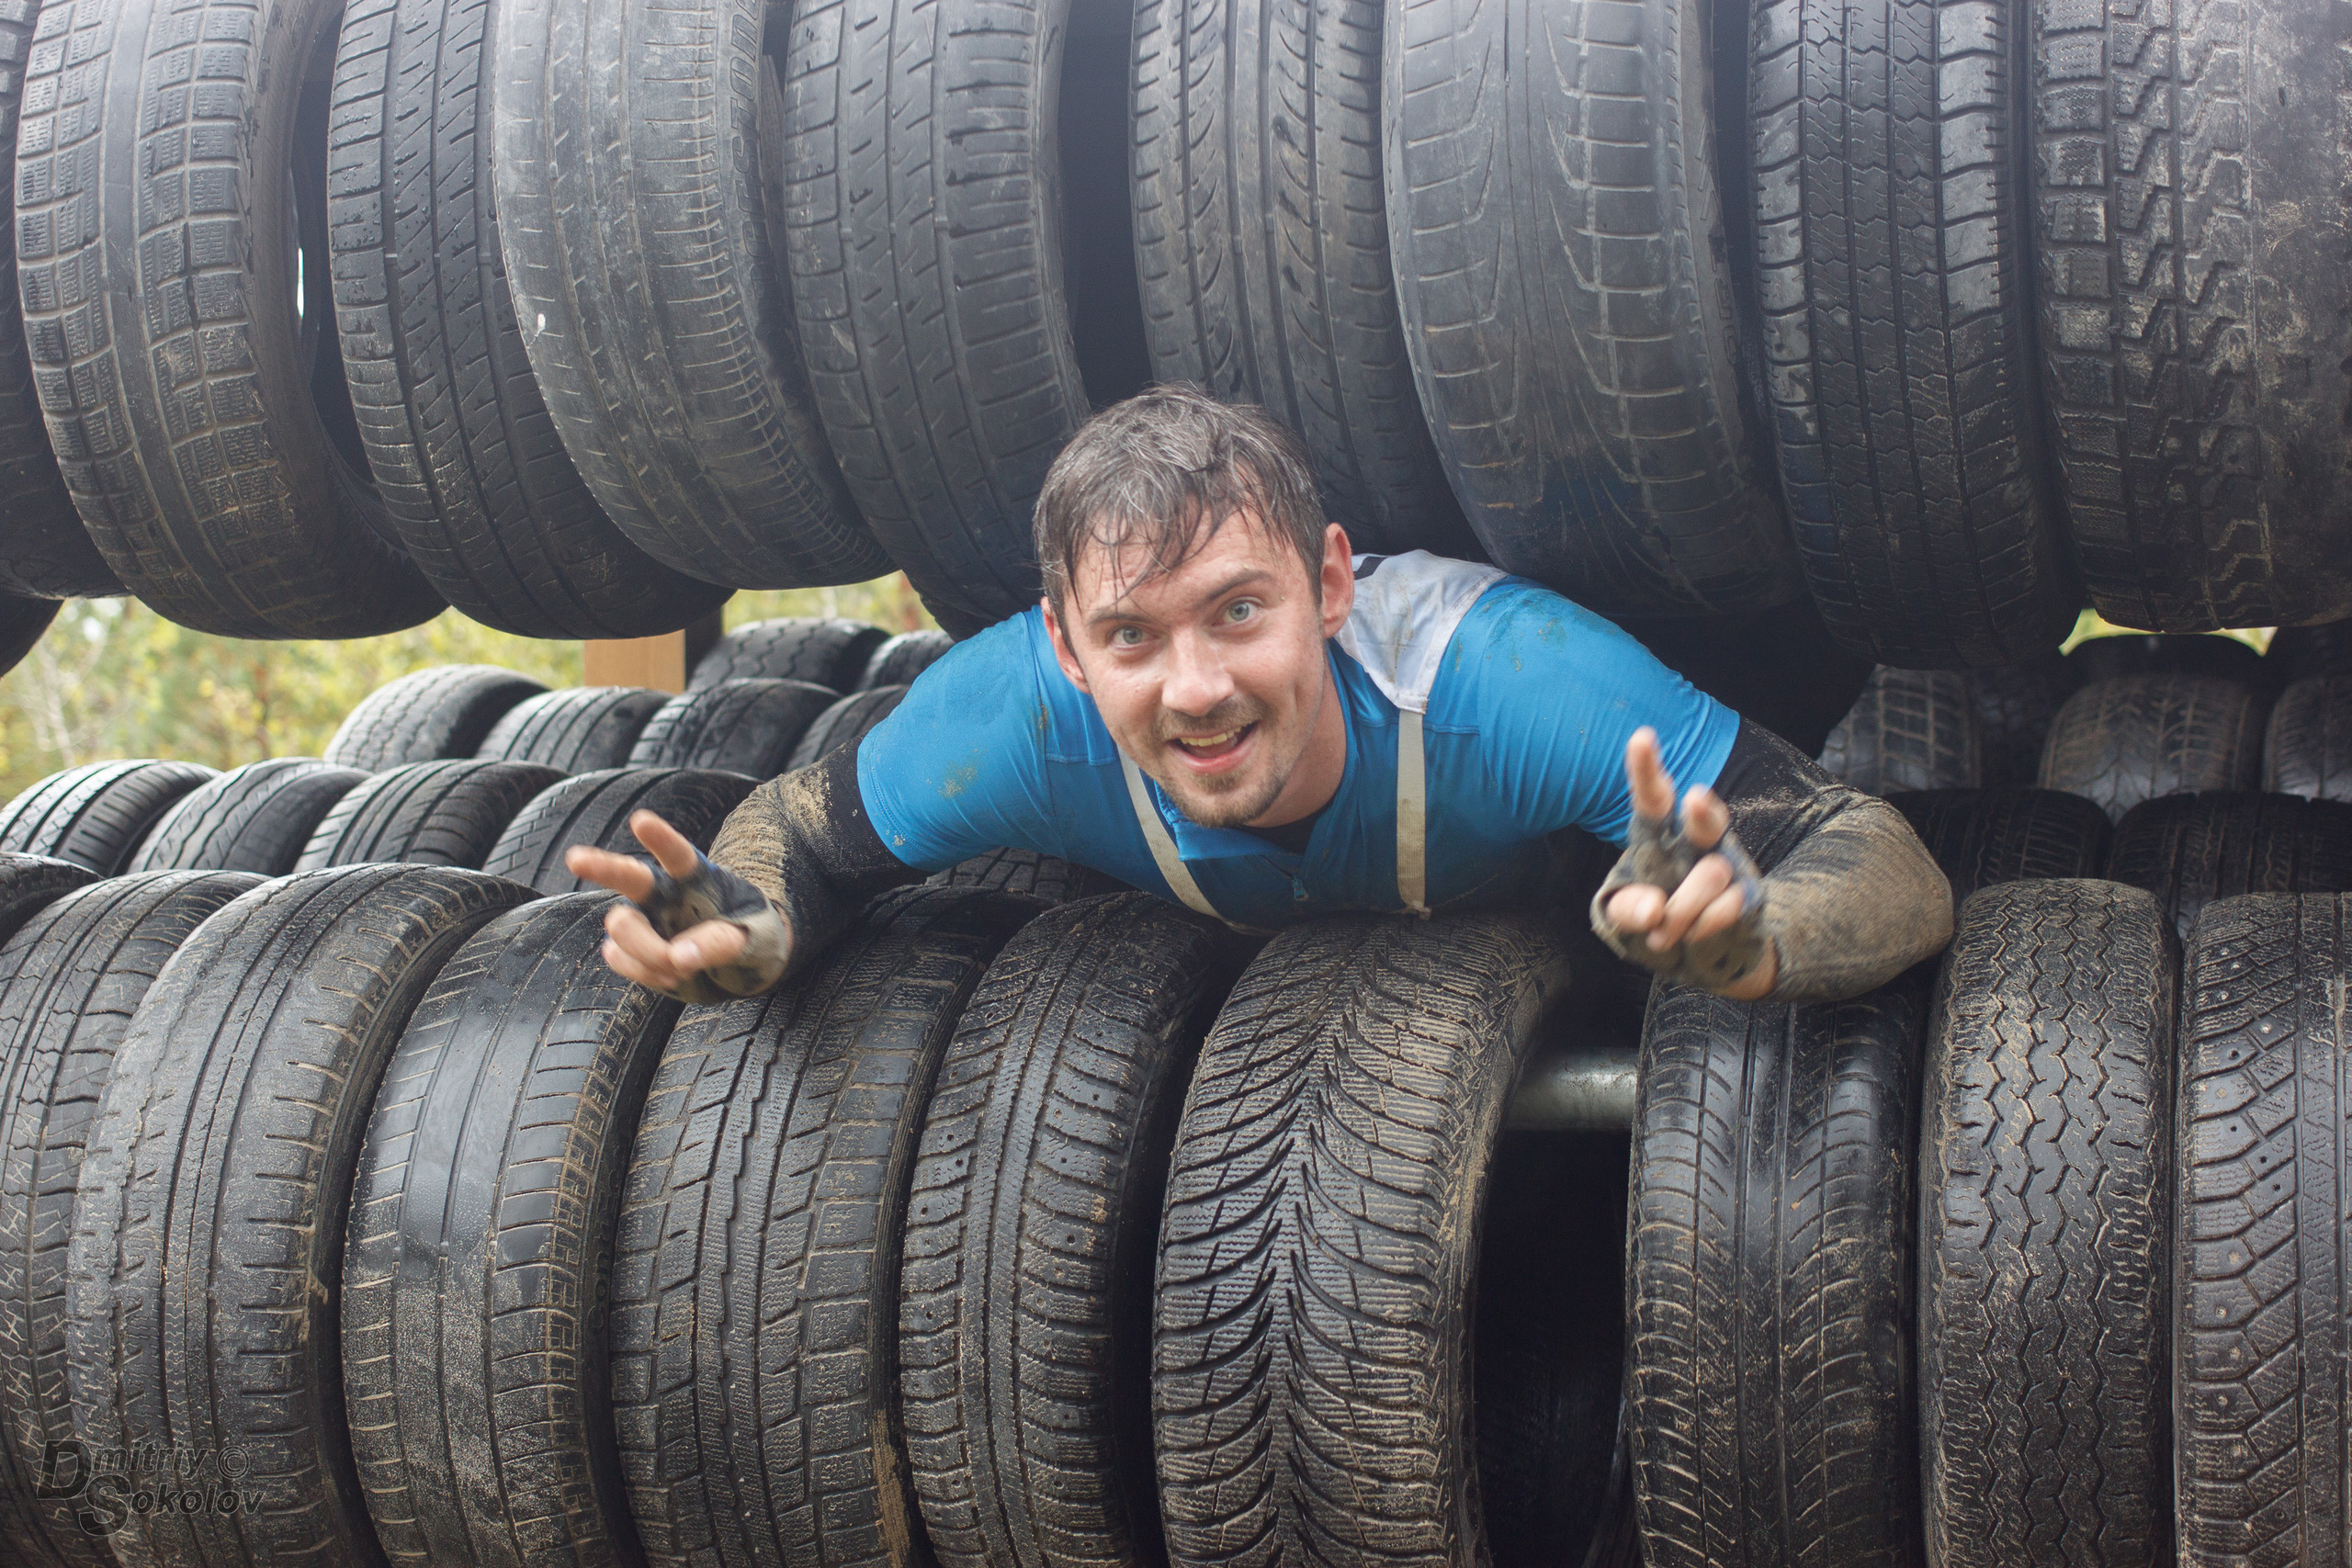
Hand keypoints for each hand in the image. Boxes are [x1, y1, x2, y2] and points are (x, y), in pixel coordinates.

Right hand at [566, 811, 749, 993]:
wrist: (739, 966)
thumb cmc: (749, 937)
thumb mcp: (752, 938)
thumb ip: (719, 943)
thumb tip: (679, 956)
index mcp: (696, 877)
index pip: (677, 854)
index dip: (660, 838)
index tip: (641, 821)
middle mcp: (662, 892)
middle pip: (629, 876)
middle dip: (602, 866)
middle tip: (576, 859)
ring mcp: (643, 920)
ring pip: (622, 929)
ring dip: (648, 952)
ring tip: (681, 966)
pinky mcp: (631, 950)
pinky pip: (622, 960)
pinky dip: (645, 973)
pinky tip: (669, 975)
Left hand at [1600, 729, 1775, 998]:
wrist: (1700, 962)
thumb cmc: (1653, 928)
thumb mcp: (1623, 924)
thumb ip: (1626, 911)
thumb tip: (1653, 909)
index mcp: (1657, 841)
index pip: (1652, 800)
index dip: (1645, 770)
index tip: (1642, 736)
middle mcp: (1696, 846)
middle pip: (1705, 820)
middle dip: (1703, 811)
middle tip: (1697, 798)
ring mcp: (1728, 869)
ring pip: (1712, 874)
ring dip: (1683, 911)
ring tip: (1664, 935)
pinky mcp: (1752, 898)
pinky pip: (1731, 908)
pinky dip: (1704, 929)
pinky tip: (1694, 937)